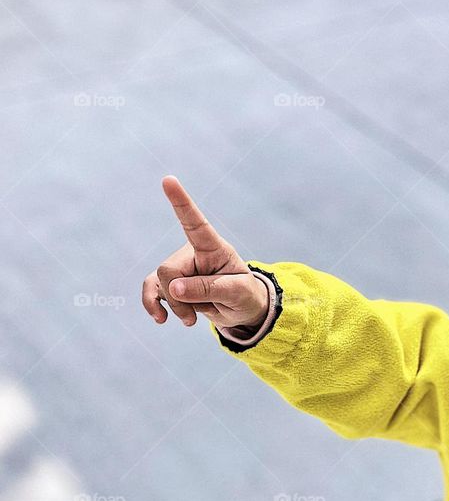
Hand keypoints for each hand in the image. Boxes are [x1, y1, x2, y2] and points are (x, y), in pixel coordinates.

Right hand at [142, 175, 269, 330]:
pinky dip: (153, 305)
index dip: (181, 202)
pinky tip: (161, 319)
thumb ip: (208, 289)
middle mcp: (192, 252)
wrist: (241, 310)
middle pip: (169, 271)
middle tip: (196, 317)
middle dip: (179, 299)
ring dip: (173, 307)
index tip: (168, 180)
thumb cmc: (244, 295)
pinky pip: (151, 289)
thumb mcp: (236, 294)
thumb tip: (172, 288)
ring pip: (159, 283)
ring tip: (190, 320)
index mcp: (213, 247)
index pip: (195, 222)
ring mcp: (179, 266)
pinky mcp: (170, 281)